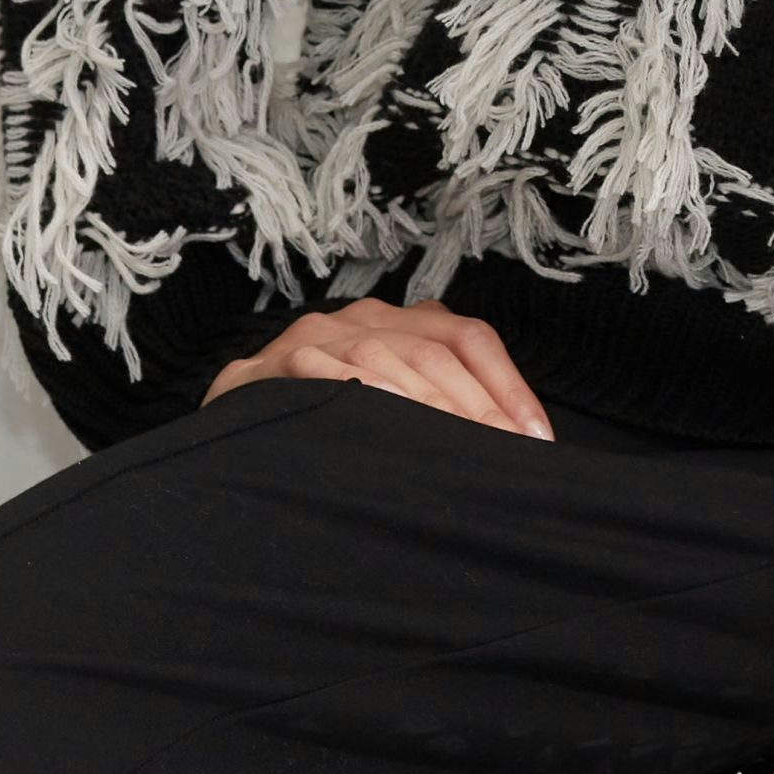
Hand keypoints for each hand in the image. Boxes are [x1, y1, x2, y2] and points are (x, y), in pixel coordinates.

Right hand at [204, 296, 554, 437]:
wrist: (237, 421)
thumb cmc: (332, 420)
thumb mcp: (396, 405)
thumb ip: (445, 409)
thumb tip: (517, 448)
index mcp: (406, 322)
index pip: (470, 337)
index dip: (508, 387)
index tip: (536, 440)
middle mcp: (369, 317)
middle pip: (435, 351)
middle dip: (476, 408)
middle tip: (503, 457)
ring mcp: (321, 334)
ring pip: (384, 356)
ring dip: (424, 403)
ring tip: (454, 447)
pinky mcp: (275, 361)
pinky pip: (320, 367)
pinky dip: (352, 389)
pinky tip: (377, 414)